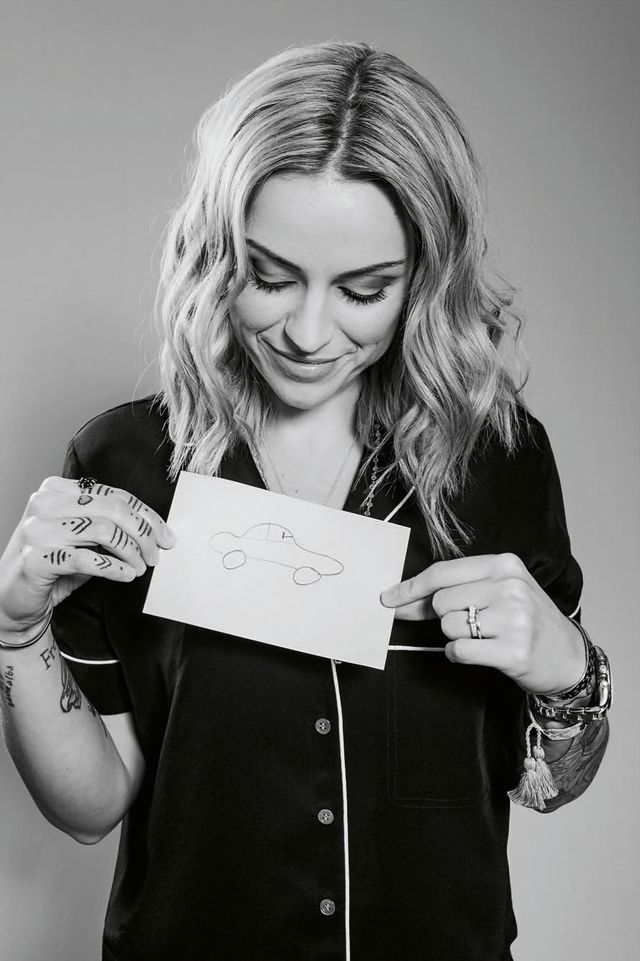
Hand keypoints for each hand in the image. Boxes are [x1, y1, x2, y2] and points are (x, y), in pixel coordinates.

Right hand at [0, 477, 175, 637]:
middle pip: (112, 510)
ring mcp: (37, 530)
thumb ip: (109, 526)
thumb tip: (154, 531)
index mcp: (56, 490)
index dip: (146, 516)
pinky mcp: (36, 558)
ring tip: (140, 568)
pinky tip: (125, 575)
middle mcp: (44, 504)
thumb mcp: (82, 539)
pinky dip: (113, 568)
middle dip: (143, 534)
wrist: (11, 600)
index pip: (113, 495)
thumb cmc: (52, 566)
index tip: (165, 535)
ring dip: (131, 552)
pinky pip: (87, 559)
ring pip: (103, 531)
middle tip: (156, 554)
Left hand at [380, 552, 585, 695]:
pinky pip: (459, 650)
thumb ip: (456, 589)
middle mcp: (511, 587)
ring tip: (483, 637)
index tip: (390, 597)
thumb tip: (403, 599)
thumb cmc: (526, 619)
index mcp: (505, 564)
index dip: (411, 587)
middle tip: (466, 622)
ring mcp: (515, 619)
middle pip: (440, 601)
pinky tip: (480, 652)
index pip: (442, 572)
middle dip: (441, 616)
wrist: (568, 655)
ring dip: (455, 636)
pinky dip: (459, 654)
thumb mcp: (499, 591)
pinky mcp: (514, 651)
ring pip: (448, 626)